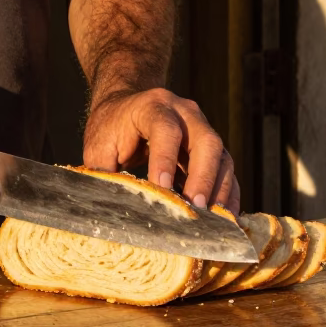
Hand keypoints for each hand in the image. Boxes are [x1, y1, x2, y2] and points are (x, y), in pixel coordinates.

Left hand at [83, 88, 239, 213]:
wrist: (128, 105)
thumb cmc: (112, 128)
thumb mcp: (99, 146)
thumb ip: (104, 173)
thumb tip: (107, 209)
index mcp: (153, 107)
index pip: (165, 130)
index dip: (165, 159)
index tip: (161, 188)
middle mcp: (185, 114)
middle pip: (206, 141)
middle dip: (203, 177)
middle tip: (196, 207)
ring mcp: (203, 129)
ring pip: (222, 157)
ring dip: (219, 190)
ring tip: (212, 220)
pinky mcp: (211, 148)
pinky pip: (226, 171)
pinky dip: (227, 194)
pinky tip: (222, 217)